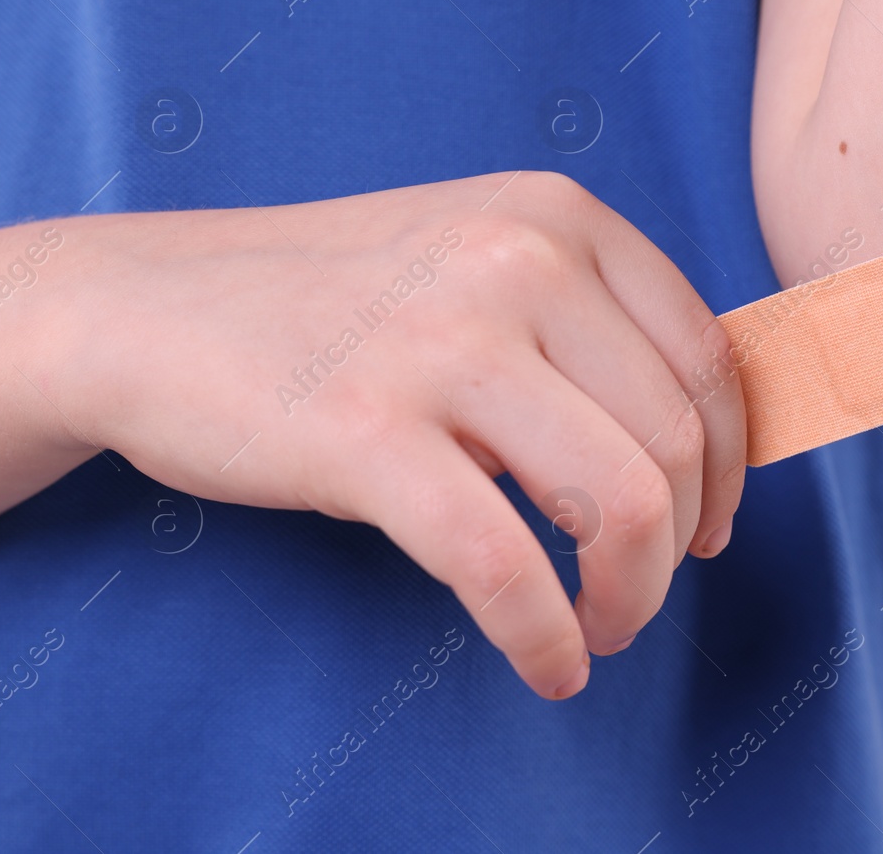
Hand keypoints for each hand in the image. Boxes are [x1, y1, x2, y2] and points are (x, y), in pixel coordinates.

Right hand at [49, 171, 746, 698]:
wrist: (150, 308)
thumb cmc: (335, 303)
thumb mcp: (478, 258)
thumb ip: (584, 321)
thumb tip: (699, 450)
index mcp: (560, 217)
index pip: (709, 358)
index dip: (732, 465)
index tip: (710, 527)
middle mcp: (521, 262)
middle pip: (679, 440)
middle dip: (679, 546)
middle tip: (634, 593)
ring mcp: (445, 343)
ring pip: (624, 502)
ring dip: (632, 596)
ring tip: (598, 627)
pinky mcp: (368, 432)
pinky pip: (505, 565)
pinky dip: (544, 636)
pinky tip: (546, 664)